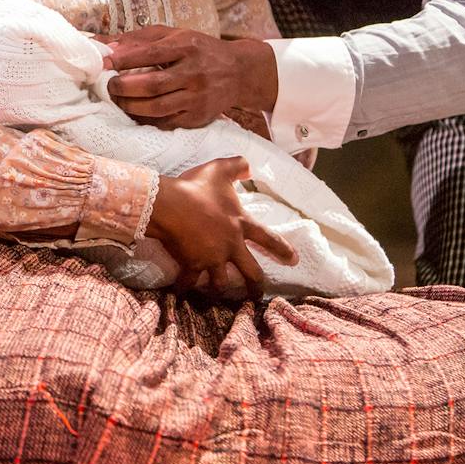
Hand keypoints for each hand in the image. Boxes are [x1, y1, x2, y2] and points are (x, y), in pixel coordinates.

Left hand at [104, 25, 276, 128]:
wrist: (239, 72)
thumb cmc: (199, 49)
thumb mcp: (175, 35)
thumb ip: (140, 39)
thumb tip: (105, 45)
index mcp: (187, 47)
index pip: (150, 54)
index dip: (123, 59)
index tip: (104, 63)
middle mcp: (195, 72)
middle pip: (152, 84)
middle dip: (123, 87)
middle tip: (109, 86)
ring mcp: (198, 97)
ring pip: (157, 107)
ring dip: (130, 106)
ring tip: (118, 99)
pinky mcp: (198, 117)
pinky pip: (166, 122)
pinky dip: (145, 119)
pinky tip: (135, 111)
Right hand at [145, 156, 296, 297]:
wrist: (170, 205)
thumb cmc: (197, 187)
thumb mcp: (220, 169)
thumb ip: (238, 165)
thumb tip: (249, 167)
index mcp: (241, 224)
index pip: (268, 238)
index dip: (283, 249)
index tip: (294, 260)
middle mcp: (230, 246)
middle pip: (250, 272)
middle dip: (256, 286)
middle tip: (258, 295)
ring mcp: (211, 258)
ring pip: (221, 283)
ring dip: (220, 292)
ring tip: (219, 298)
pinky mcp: (191, 265)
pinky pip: (189, 281)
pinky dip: (185, 287)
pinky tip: (181, 292)